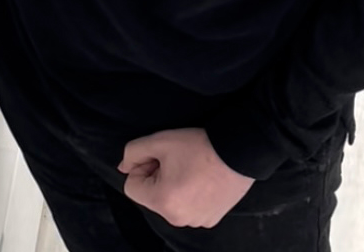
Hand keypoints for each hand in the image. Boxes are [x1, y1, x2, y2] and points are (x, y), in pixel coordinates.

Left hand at [119, 128, 254, 227]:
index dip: (142, 168)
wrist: (240, 151)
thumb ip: (132, 153)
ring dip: (172, 187)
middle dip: (156, 178)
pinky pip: (187, 208)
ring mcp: (196, 221)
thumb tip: (123, 168)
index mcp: (163, 201)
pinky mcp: (210, 219)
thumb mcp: (158, 141)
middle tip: (176, 162)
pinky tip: (201, 179)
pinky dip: (189, 195)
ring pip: (168, 203)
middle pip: (150, 196)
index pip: (131, 186)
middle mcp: (178, 218)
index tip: (160, 158)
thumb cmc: (198, 146)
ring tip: (190, 170)